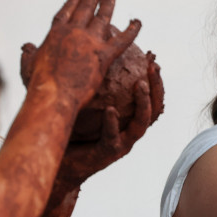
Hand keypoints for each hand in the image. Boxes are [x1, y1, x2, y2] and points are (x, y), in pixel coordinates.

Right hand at [22, 0, 140, 111]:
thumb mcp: (29, 66)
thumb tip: (27, 47)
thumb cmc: (39, 85)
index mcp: (55, 33)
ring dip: (108, 2)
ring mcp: (88, 42)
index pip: (67, 11)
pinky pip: (122, 40)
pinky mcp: (103, 56)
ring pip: (102, 17)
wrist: (53, 95)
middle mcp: (72, 32)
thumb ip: (29, 54)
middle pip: (85, 8)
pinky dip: (132, 30)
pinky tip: (138, 22)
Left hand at [53, 54, 163, 190]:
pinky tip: (110, 110)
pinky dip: (112, 123)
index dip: (155, 81)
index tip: (152, 60)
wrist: (59, 162)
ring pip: (141, 124)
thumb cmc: (70, 131)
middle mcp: (129, 131)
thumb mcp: (81, 103)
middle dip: (157, 87)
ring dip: (143, 103)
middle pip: (154, 109)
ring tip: (140, 84)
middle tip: (154, 67)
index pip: (149, 99)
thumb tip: (82, 53)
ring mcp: (121, 143)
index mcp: (128, 120)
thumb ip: (87, 82)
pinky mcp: (107, 153)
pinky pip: (113, 137)